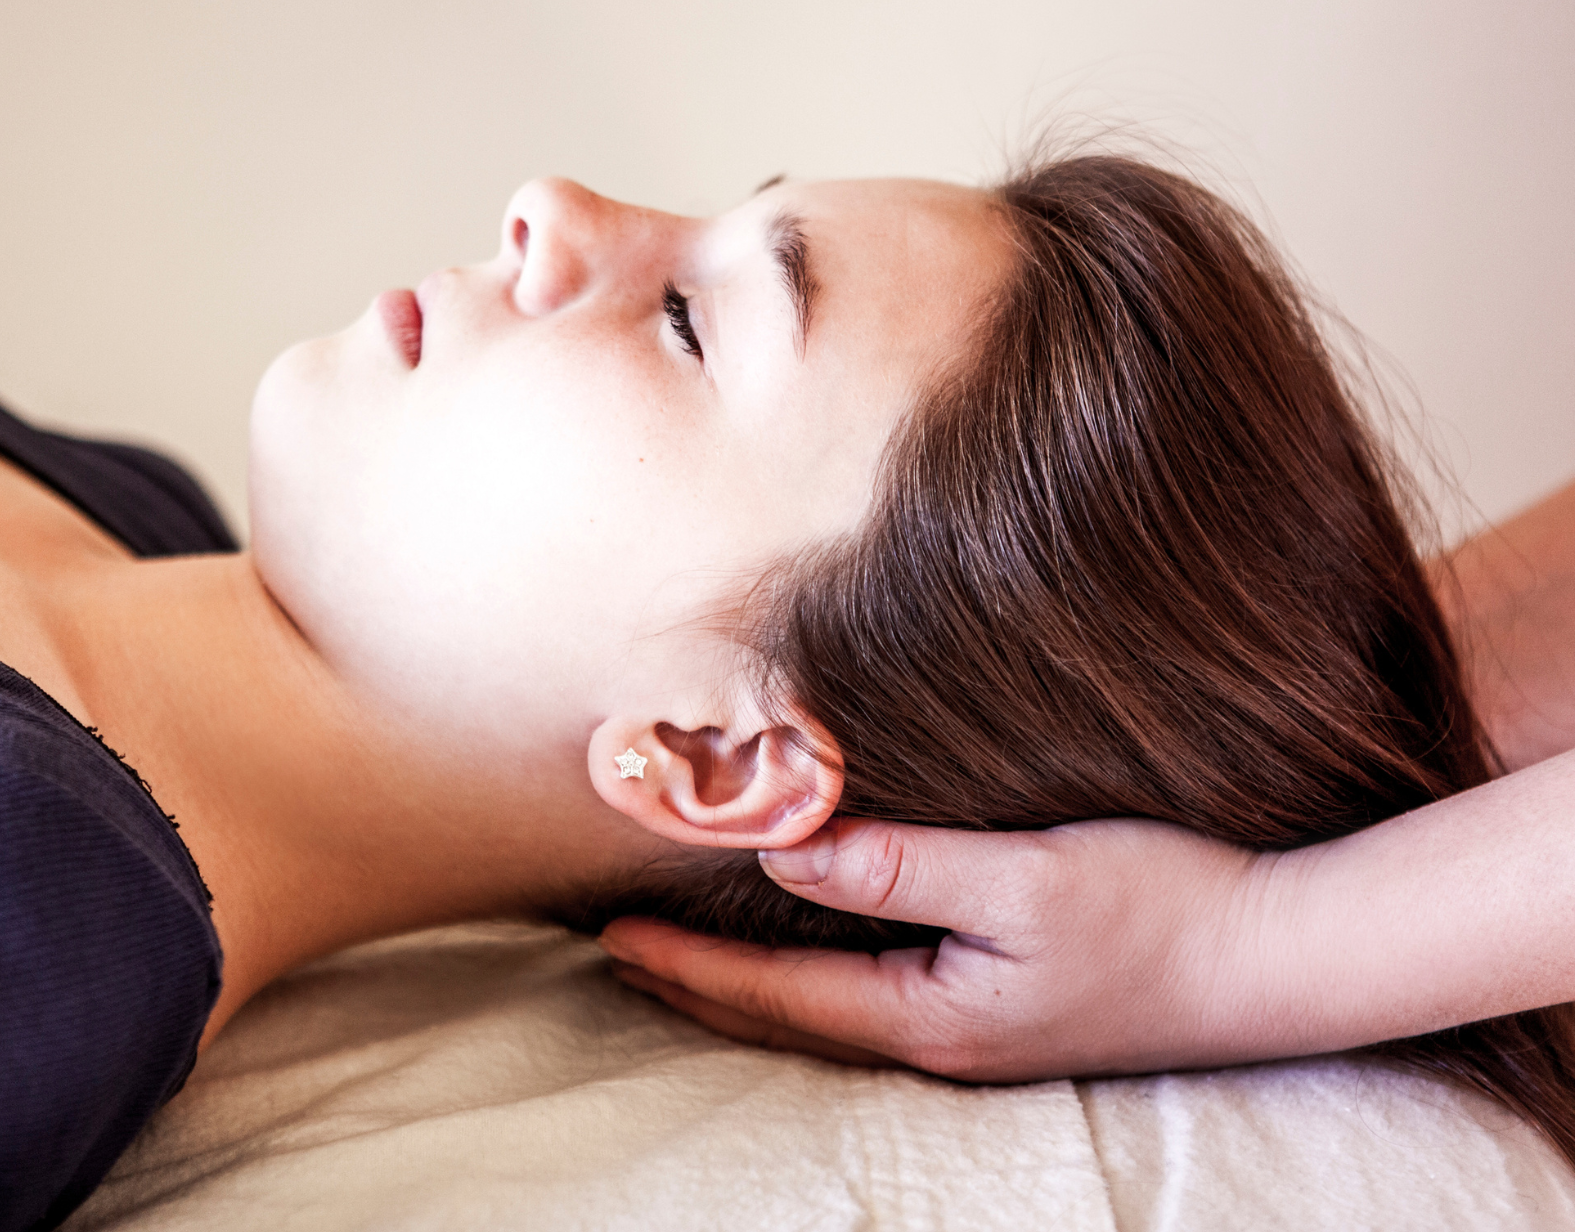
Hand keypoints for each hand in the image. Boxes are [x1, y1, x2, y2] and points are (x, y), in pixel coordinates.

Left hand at [600, 815, 1293, 1081]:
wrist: (1275, 957)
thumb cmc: (1160, 909)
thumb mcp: (1024, 880)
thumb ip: (903, 867)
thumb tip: (788, 852)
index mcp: (933, 1016)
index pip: (779, 995)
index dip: (692, 966)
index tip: (616, 937)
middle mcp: (942, 1038)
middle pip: (790, 1020)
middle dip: (700, 989)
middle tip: (620, 955)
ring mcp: (974, 1031)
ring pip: (827, 1014)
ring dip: (748, 991)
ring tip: (684, 962)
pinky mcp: (1003, 1007)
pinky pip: (873, 998)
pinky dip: (811, 979)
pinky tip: (806, 958)